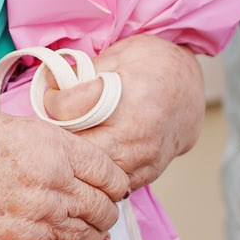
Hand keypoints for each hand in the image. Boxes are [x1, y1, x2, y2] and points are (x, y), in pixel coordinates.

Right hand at [0, 106, 130, 239]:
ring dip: (97, 236)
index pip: (108, 171)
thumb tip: (60, 152)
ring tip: (98, 236)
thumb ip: (43, 140)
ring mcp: (39, 220)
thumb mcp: (8, 123)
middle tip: (107, 212)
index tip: (114, 186)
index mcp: (54, 148)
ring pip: (87, 235)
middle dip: (109, 211)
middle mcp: (55, 186)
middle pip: (103, 207)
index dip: (115, 182)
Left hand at [40, 36, 205, 190]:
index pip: (68, 111)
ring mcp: (144, 161)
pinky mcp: (147, 174)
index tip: (53, 96)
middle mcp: (137, 138)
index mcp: (126, 102)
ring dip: (78, 161)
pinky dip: (98, 174)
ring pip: (95, 175)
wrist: (189, 86)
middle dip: (62, 140)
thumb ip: (82, 72)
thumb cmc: (153, 64)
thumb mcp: (116, 54)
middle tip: (53, 127)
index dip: (53, 101)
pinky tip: (90, 157)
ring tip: (69, 144)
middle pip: (79, 151)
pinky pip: (113, 185)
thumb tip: (50, 84)